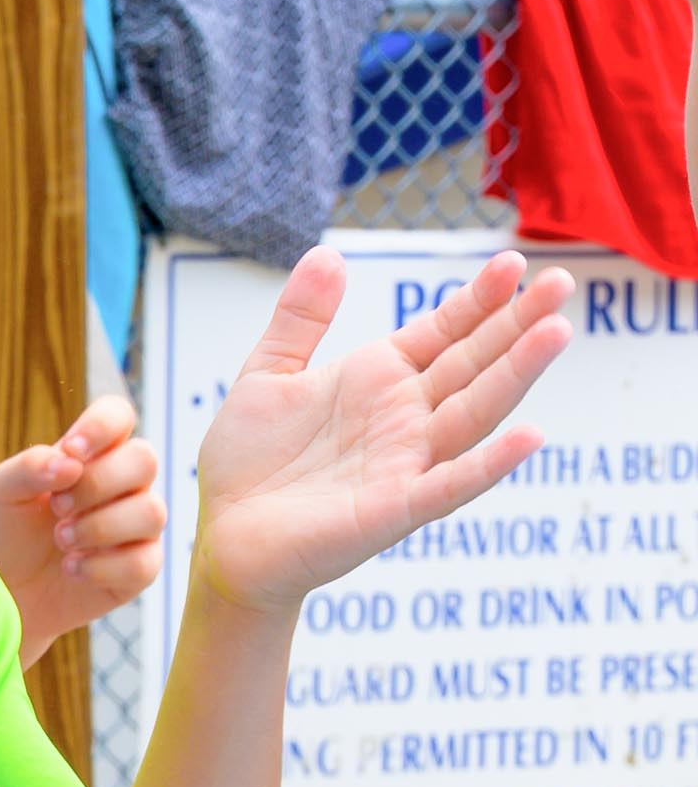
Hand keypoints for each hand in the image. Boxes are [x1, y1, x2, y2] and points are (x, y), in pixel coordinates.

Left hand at [0, 395, 165, 666]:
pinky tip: (71, 569)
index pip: (118, 415)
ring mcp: (136, 527)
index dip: (102, 426)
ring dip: (99, 527)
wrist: (1, 591)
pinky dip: (101, 566)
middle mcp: (122, 485)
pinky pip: (143, 562)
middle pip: (144, 459)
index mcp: (90, 454)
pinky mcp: (140, 570)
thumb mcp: (3, 492)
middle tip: (56, 507)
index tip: (71, 451)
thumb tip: (70, 462)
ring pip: (152, 511)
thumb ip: (31, 466)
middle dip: (97, 484)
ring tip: (60, 541)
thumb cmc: (4, 532)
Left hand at [196, 247, 572, 615]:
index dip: (477, 299)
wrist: (224, 533)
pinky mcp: (392, 509)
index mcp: (377, 381)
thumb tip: (329, 253)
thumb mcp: (268, 372)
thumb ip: (301, 318)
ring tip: (555, 332)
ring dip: (515, 375)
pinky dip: (488, 463)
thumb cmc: (249, 460)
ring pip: (473, 413)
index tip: (513, 261)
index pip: (443, 333)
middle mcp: (403, 419)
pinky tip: (529, 436)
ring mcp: (404, 463)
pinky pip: (449, 484)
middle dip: (516, 323)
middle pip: (472, 364)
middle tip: (561, 279)